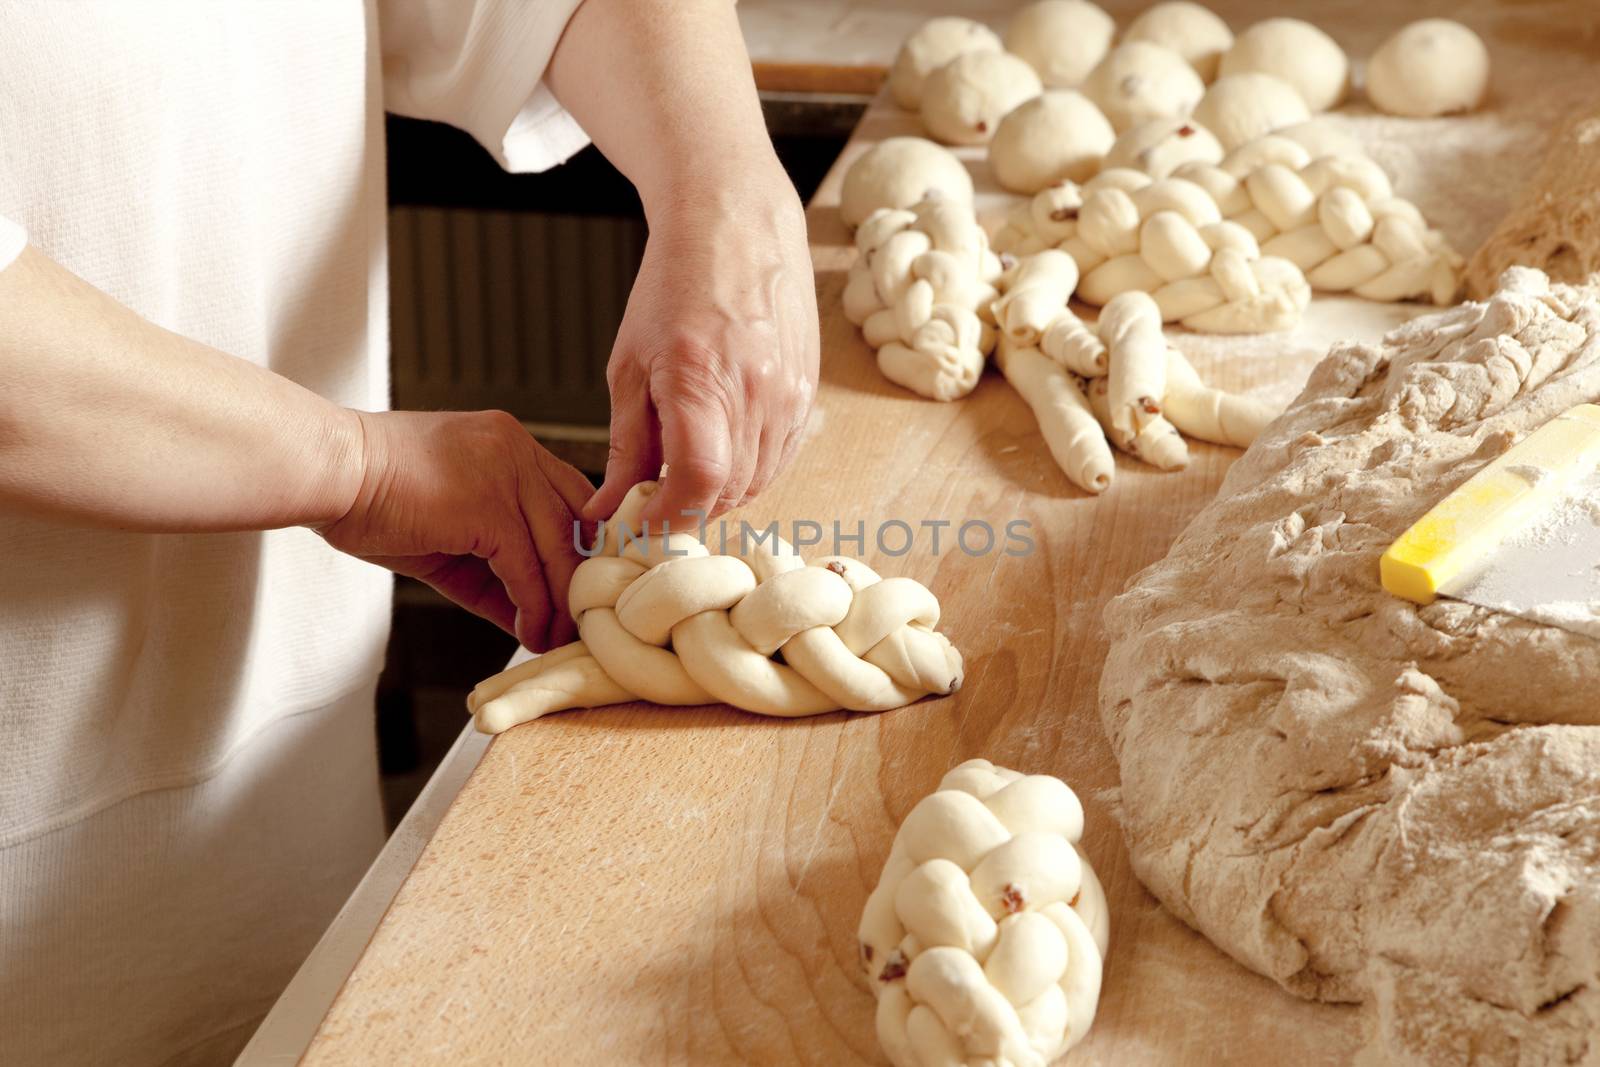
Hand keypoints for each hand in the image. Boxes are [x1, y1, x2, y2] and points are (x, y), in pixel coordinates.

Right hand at [318, 410, 593, 651]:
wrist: (326, 472)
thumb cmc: (371, 497)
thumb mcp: (449, 527)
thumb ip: (493, 563)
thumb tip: (529, 615)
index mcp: (509, 442)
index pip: (571, 494)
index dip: (581, 544)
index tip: (582, 586)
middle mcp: (517, 450)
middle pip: (575, 521)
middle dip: (581, 576)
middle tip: (579, 622)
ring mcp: (506, 475)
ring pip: (557, 549)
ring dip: (560, 603)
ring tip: (556, 638)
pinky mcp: (488, 508)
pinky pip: (526, 569)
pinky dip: (532, 607)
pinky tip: (528, 632)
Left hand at [585, 167, 818, 525]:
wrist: (737, 227)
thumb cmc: (672, 288)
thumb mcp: (628, 366)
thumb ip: (625, 445)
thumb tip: (609, 511)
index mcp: (701, 380)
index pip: (697, 483)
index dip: (669, 517)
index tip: (642, 523)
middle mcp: (756, 393)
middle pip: (728, 492)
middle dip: (689, 510)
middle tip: (655, 504)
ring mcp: (790, 396)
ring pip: (758, 482)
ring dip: (720, 494)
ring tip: (684, 475)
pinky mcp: (808, 396)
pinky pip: (780, 459)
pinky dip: (750, 472)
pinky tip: (722, 452)